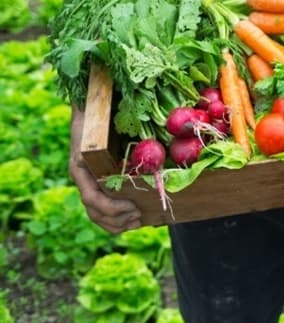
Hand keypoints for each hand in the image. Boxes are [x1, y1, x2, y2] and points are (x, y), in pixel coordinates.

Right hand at [69, 108, 141, 233]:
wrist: (87, 108)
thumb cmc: (99, 116)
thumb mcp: (106, 126)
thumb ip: (123, 138)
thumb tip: (155, 147)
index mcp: (80, 167)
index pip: (91, 198)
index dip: (112, 207)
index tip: (133, 207)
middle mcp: (81, 177)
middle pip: (94, 211)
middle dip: (117, 219)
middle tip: (139, 217)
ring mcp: (86, 181)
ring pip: (95, 213)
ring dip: (116, 223)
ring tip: (137, 222)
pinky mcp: (95, 182)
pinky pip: (100, 207)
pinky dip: (115, 217)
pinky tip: (132, 219)